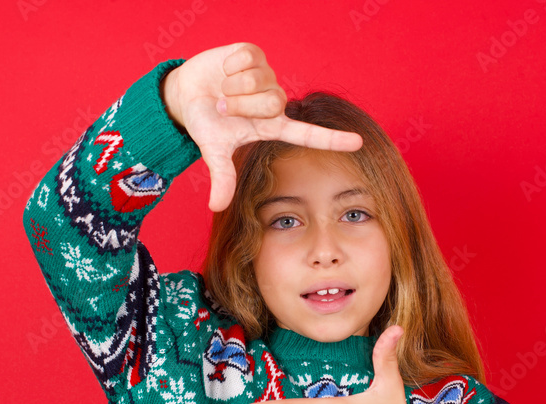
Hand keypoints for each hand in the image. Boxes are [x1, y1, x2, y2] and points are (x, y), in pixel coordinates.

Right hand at [161, 42, 363, 211]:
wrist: (187, 94)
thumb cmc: (208, 123)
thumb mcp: (214, 151)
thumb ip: (222, 177)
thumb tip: (217, 207)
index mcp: (272, 125)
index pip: (307, 134)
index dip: (332, 140)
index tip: (358, 143)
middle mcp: (275, 100)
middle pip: (273, 102)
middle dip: (241, 106)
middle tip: (223, 108)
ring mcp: (266, 76)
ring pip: (258, 80)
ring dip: (232, 88)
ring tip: (222, 91)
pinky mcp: (255, 53)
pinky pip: (246, 59)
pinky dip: (228, 67)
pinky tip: (224, 71)